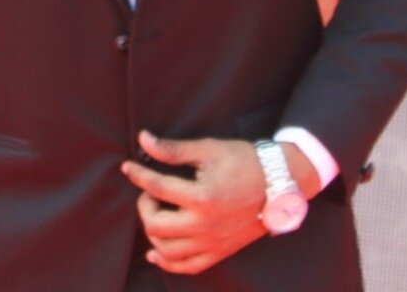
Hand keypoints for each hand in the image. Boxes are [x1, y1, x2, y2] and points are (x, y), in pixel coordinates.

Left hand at [120, 129, 267, 274]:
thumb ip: (173, 149)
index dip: (138, 175)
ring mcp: (212, 243)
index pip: (157, 188)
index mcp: (202, 197)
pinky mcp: (219, 252)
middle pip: (155, 225)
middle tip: (150, 192)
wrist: (278, 184)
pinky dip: (166, 262)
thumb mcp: (208, 149)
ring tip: (156, 213)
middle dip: (145, 206)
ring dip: (153, 233)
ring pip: (166, 251)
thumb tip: (144, 139)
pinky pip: (186, 267)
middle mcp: (205, 226)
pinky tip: (155, 252)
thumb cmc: (244, 161)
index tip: (128, 167)